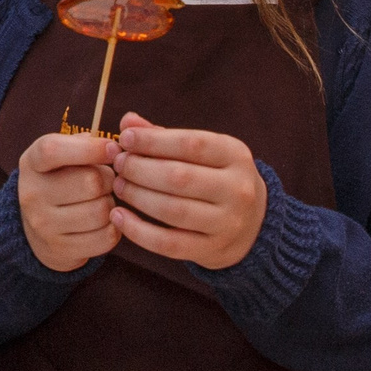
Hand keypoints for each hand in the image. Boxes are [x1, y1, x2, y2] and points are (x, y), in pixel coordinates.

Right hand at [17, 131, 120, 271]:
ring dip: (110, 205)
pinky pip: (105, 237)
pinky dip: (114, 228)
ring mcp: (44, 226)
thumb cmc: (59, 182)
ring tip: (101, 202)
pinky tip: (104, 222)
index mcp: (32, 164)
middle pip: (90, 182)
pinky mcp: (61, 250)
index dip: (90, 148)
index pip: (54, 150)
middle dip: (109, 180)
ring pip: (101, 211)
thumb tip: (114, 149)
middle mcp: (32, 194)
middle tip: (106, 182)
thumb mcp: (60, 157)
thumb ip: (84, 145)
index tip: (113, 149)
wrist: (36, 229)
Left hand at [105, 112, 267, 270]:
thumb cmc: (216, 178)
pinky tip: (119, 216)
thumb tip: (128, 120)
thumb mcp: (203, 152)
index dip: (153, 140)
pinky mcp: (212, 250)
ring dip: (137, 196)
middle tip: (118, 164)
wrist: (252, 225)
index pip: (191, 144)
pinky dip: (138, 231)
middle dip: (140, 169)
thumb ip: (165, 136)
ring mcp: (227, 223)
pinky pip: (168, 243)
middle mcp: (237, 189)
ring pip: (172, 211)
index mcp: (235, 155)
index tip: (125, 137)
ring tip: (118, 186)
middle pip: (179, 177)